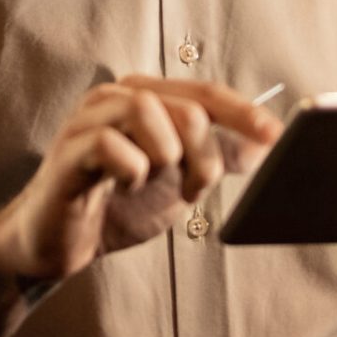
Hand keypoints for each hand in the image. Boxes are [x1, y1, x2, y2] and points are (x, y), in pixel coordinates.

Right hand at [0, 76, 281, 284]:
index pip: (204, 92)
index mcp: (144, 97)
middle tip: (192, 190)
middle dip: (203, 157)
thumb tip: (265, 142)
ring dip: (166, 158)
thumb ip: (217, 157)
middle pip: (185, 107)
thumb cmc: (114, 205)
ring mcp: (89, 119)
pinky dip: (131, 172)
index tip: (275, 134)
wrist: (60, 244)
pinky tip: (123, 187)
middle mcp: (116, 97)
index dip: (243, 112)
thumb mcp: (178, 181)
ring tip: (155, 183)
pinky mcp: (69, 149)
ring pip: (147, 112)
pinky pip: (114, 146)